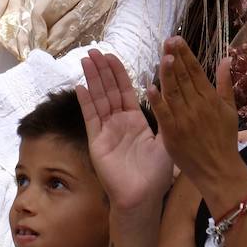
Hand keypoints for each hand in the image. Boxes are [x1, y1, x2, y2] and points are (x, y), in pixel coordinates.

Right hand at [78, 50, 171, 212]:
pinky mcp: (97, 141)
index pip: (125, 91)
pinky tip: (80, 86)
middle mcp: (119, 123)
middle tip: (95, 50)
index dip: (118, 73)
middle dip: (102, 70)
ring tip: (86, 60)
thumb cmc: (157, 174)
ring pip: (98, 100)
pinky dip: (86, 102)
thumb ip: (163, 115)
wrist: (143, 196)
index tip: (113, 55)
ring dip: (92, 79)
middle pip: (108, 90)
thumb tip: (163, 89)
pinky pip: (91, 118)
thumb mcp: (166, 139)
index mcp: (135, 120)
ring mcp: (106, 131)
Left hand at [147, 38, 244, 194]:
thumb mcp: (230, 110)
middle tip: (167, 40)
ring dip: (167, 73)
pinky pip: (164, 114)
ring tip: (163, 55)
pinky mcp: (173, 134)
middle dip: (175, 57)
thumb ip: (225, 84)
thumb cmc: (225, 140)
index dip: (186, 54)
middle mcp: (198, 106)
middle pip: (184, 77)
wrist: (219, 170)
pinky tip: (150, 86)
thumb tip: (226, 59)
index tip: (177, 39)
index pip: (196, 71)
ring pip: (173, 91)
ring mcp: (185, 119)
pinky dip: (157, 101)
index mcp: (210, 99)